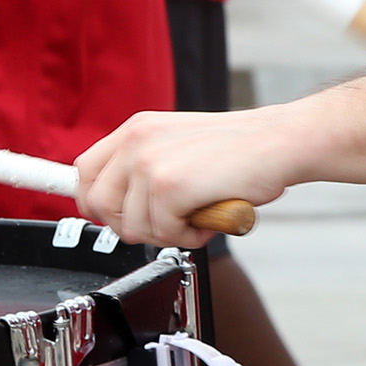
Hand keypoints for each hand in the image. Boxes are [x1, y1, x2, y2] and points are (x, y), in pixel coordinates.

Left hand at [77, 108, 300, 249]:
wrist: (279, 142)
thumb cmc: (239, 151)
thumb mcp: (177, 145)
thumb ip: (145, 167)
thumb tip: (118, 206)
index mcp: (136, 129)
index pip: (85, 172)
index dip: (96, 203)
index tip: (115, 216)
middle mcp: (136, 142)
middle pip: (98, 205)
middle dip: (131, 226)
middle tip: (167, 223)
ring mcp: (150, 164)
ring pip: (133, 228)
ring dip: (169, 234)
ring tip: (198, 215)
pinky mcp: (170, 187)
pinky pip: (164, 234)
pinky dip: (190, 236)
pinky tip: (210, 217)